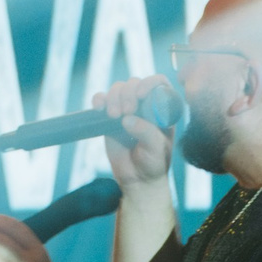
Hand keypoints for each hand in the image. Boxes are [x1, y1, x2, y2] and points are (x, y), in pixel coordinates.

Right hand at [97, 75, 176, 189]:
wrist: (137, 178)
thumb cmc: (154, 163)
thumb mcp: (156, 149)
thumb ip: (146, 133)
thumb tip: (127, 118)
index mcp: (163, 109)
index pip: (159, 84)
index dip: (149, 83)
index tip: (140, 95)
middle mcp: (146, 105)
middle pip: (135, 83)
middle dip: (128, 93)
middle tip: (125, 112)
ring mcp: (128, 109)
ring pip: (119, 88)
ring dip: (113, 96)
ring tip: (113, 116)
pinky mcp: (110, 116)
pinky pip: (102, 99)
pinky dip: (99, 99)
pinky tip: (98, 108)